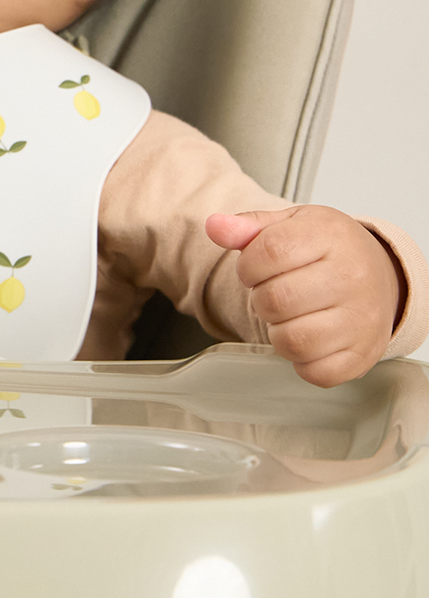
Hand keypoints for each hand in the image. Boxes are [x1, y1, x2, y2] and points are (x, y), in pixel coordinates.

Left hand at [205, 206, 403, 386]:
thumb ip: (249, 227)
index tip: (257, 268)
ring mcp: (362, 319)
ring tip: (291, 316)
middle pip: (276, 300)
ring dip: (278, 332)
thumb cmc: (330, 251)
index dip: (248, 266)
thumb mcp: (291, 225)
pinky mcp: (362, 354)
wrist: (382, 275)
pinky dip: (302, 361)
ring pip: (292, 341)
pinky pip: (315, 372)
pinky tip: (309, 338)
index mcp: (330, 236)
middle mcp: (352, 277)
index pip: (268, 252)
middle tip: (275, 293)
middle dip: (262, 300)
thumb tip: (215, 226)